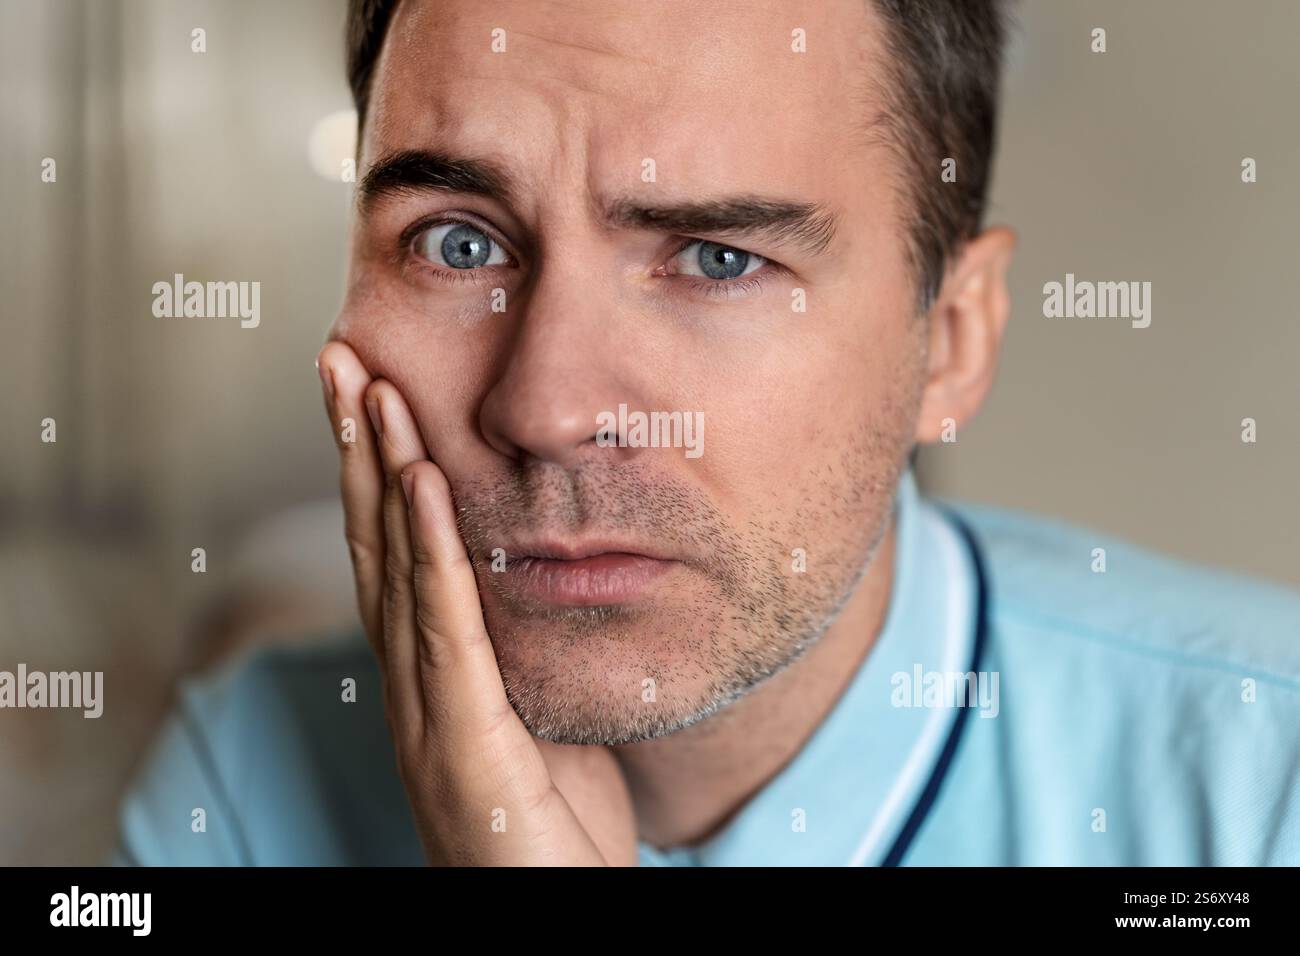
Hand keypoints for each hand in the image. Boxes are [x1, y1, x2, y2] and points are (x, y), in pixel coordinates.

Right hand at [316, 341, 637, 865]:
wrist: (551, 912)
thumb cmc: (552, 826)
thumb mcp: (540, 716)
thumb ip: (523, 649)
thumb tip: (539, 578)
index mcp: (430, 672)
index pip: (391, 553)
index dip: (374, 470)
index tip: (367, 388)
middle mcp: (412, 684)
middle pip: (372, 543)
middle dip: (354, 447)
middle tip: (337, 357)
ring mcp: (428, 714)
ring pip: (394, 571)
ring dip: (380, 472)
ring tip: (369, 388)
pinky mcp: (464, 745)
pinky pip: (448, 631)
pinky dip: (432, 552)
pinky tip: (423, 483)